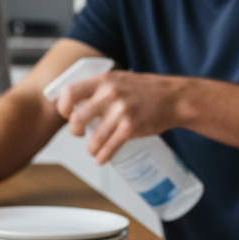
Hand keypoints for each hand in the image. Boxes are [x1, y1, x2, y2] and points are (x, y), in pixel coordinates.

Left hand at [56, 71, 183, 164]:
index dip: (63, 106)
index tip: (67, 114)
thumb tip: (75, 103)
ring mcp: (121, 111)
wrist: (175, 98)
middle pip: (76, 118)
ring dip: (90, 148)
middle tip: (79, 133)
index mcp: (104, 80)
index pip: (70, 92)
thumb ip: (99, 89)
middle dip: (74, 130)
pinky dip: (102, 156)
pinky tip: (100, 159)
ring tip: (93, 149)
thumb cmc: (145, 90)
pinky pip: (109, 147)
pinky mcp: (131, 127)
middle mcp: (110, 94)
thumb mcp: (119, 79)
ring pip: (93, 138)